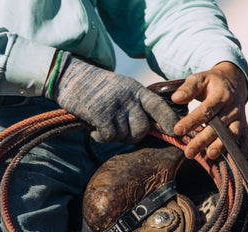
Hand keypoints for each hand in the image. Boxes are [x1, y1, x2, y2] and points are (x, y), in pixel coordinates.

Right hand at [51, 54, 177, 143]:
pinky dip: (100, 137)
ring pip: (124, 136)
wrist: (72, 77)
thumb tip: (146, 127)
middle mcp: (130, 98)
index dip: (169, 120)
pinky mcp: (102, 115)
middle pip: (142, 130)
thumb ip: (135, 103)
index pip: (159, 106)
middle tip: (118, 130)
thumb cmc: (97, 88)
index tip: (175, 131)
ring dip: (113, 135)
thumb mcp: (122, 88)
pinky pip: (108, 137)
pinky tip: (94, 128)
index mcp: (137, 90)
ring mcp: (116, 106)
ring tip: (102, 123)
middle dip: (132, 136)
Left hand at [172, 62, 247, 159]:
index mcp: (220, 95)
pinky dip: (243, 151)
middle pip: (218, 126)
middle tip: (189, 152)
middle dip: (203, 140)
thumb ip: (188, 88)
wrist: (233, 81)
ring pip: (232, 135)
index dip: (192, 121)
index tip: (177, 130)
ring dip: (222, 146)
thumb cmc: (212, 83)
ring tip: (210, 156)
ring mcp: (239, 119)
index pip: (206, 110)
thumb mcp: (200, 79)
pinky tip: (233, 162)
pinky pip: (247, 141)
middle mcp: (232, 108)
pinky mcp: (244, 128)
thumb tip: (176, 98)